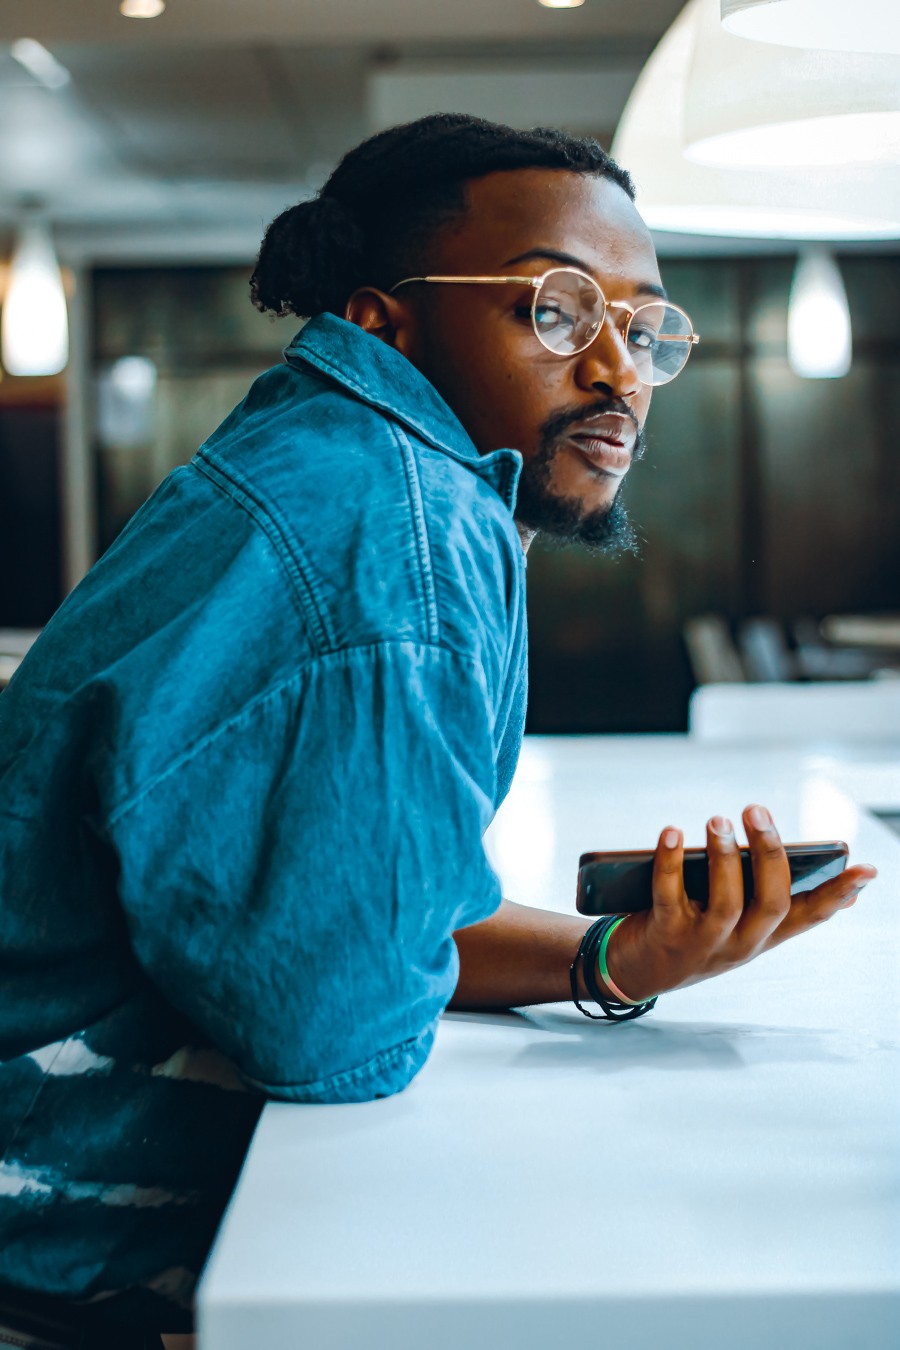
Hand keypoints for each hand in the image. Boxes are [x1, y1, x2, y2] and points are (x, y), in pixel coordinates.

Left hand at [605, 805, 876, 1002]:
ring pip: (727, 902)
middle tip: (756, 810)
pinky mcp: (666, 937)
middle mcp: (742, 944)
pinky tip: (672, 833)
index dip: (838, 893)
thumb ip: (775, 905)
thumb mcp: (741, 925)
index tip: (866, 869)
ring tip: (718, 820)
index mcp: (764, 935)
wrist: (637, 971)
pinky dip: (670, 861)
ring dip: (724, 857)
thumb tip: (840, 895)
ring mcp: (704, 943)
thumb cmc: (694, 931)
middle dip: (769, 854)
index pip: (811, 916)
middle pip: (772, 902)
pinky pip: (669, 895)